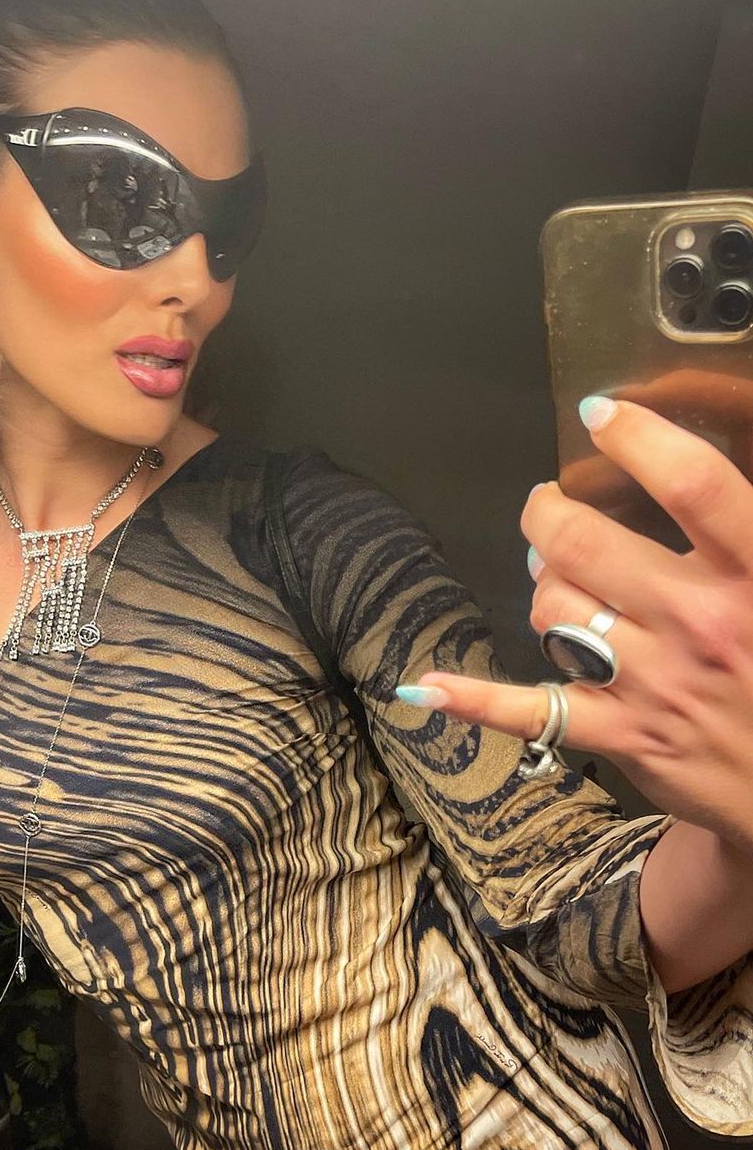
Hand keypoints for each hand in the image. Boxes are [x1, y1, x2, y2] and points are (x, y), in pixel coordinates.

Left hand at [398, 395, 752, 852]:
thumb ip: (741, 531)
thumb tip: (686, 476)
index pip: (691, 483)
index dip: (637, 439)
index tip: (601, 415)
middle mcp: (700, 622)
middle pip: (585, 543)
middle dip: (548, 513)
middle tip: (548, 507)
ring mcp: (654, 682)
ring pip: (553, 609)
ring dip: (543, 586)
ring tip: (561, 580)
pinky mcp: (623, 735)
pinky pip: (530, 710)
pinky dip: (473, 699)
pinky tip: (427, 687)